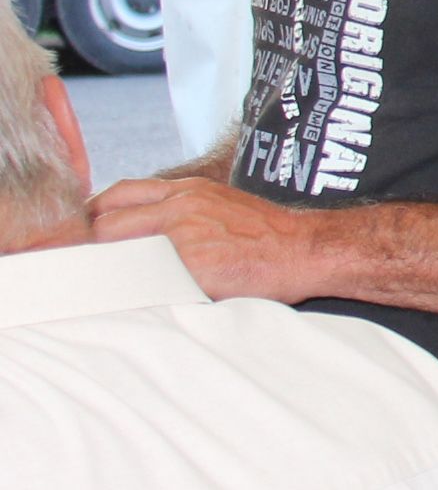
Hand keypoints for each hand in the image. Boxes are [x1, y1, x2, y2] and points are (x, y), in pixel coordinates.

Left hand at [90, 177, 323, 302]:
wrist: (309, 249)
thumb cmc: (269, 236)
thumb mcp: (221, 205)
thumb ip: (182, 211)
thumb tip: (144, 231)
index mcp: (187, 190)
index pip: (116, 194)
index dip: (90, 215)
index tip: (79, 234)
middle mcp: (181, 206)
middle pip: (104, 222)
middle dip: (84, 246)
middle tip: (76, 266)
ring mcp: (186, 235)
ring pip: (117, 252)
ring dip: (102, 271)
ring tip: (95, 287)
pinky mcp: (194, 265)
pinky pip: (143, 279)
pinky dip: (128, 289)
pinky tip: (127, 299)